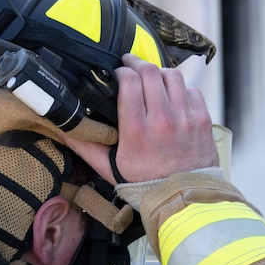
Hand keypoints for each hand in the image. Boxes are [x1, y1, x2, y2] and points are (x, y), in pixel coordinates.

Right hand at [68, 55, 217, 183]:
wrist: (181, 201)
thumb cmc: (144, 184)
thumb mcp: (110, 168)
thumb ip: (86, 146)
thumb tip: (61, 129)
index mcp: (136, 129)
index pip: (129, 80)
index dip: (121, 71)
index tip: (118, 74)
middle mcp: (162, 119)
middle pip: (150, 71)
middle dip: (137, 64)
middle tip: (131, 65)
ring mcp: (185, 118)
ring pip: (172, 76)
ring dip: (160, 74)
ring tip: (153, 79)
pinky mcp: (202, 121)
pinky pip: (192, 91)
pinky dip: (182, 91)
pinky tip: (174, 99)